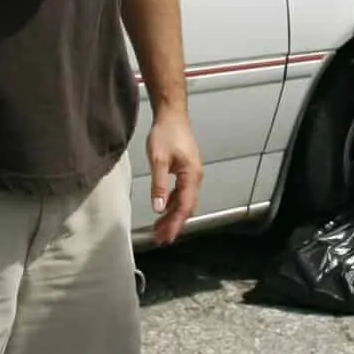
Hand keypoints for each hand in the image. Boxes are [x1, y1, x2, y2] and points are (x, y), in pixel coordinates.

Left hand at [145, 110, 201, 244]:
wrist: (172, 114)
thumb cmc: (166, 134)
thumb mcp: (158, 160)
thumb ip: (159, 185)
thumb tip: (158, 208)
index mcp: (192, 176)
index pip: (184, 207)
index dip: (175, 224)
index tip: (165, 237)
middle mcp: (195, 177)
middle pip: (186, 207)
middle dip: (174, 224)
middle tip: (161, 239)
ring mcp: (192, 174)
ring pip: (184, 201)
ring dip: (173, 215)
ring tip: (160, 229)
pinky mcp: (186, 170)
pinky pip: (182, 193)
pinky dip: (172, 204)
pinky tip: (163, 209)